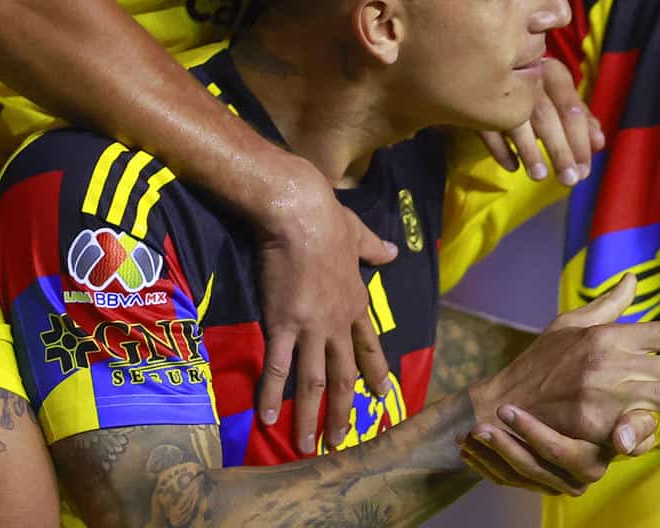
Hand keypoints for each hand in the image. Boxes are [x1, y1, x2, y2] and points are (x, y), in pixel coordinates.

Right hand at [255, 163, 398, 454]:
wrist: (301, 212)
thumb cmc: (328, 219)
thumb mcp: (359, 234)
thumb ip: (375, 248)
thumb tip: (394, 251)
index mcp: (355, 303)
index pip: (368, 346)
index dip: (375, 373)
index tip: (382, 397)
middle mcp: (337, 323)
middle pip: (344, 376)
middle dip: (343, 412)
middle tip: (342, 442)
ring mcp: (311, 327)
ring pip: (314, 382)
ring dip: (312, 416)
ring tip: (308, 446)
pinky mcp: (283, 324)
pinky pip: (277, 367)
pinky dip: (272, 394)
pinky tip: (266, 418)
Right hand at [460, 274, 659, 488]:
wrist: (506, 403)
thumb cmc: (540, 362)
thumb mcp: (570, 324)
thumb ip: (607, 304)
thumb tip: (634, 278)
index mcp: (607, 334)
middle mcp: (611, 360)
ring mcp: (605, 393)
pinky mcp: (598, 423)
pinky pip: (640, 425)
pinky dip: (651, 425)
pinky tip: (655, 424)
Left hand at [461, 405, 659, 495]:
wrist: (590, 408)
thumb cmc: (608, 400)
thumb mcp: (632, 407)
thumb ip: (638, 422)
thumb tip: (624, 442)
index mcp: (593, 459)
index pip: (562, 452)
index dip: (534, 434)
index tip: (509, 411)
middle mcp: (573, 477)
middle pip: (534, 466)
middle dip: (505, 446)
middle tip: (481, 423)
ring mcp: (552, 481)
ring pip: (516, 474)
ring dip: (490, 454)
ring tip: (472, 430)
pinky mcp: (534, 481)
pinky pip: (505, 479)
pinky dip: (484, 463)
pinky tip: (469, 447)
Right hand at [479, 58, 603, 184]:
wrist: (485, 57)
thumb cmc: (534, 80)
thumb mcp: (558, 92)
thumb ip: (580, 117)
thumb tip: (600, 144)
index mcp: (552, 73)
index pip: (571, 108)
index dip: (580, 141)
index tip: (585, 171)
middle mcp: (528, 77)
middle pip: (546, 116)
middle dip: (559, 150)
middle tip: (570, 180)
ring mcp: (499, 87)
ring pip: (516, 120)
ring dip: (528, 150)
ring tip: (540, 176)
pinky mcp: (475, 101)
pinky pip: (487, 127)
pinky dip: (499, 148)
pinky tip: (512, 167)